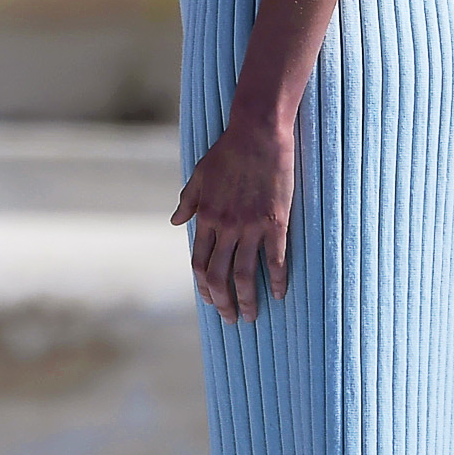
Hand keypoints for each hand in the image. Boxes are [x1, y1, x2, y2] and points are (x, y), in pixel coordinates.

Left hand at [172, 119, 295, 321]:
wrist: (257, 135)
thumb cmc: (227, 152)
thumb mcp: (198, 175)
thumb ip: (188, 201)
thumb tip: (175, 221)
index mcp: (206, 216)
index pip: (199, 261)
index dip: (203, 286)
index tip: (209, 300)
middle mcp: (225, 226)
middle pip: (219, 275)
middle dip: (223, 302)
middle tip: (231, 319)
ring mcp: (250, 226)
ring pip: (244, 274)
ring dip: (247, 300)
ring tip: (251, 317)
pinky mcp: (275, 223)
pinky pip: (275, 260)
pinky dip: (276, 280)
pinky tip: (278, 295)